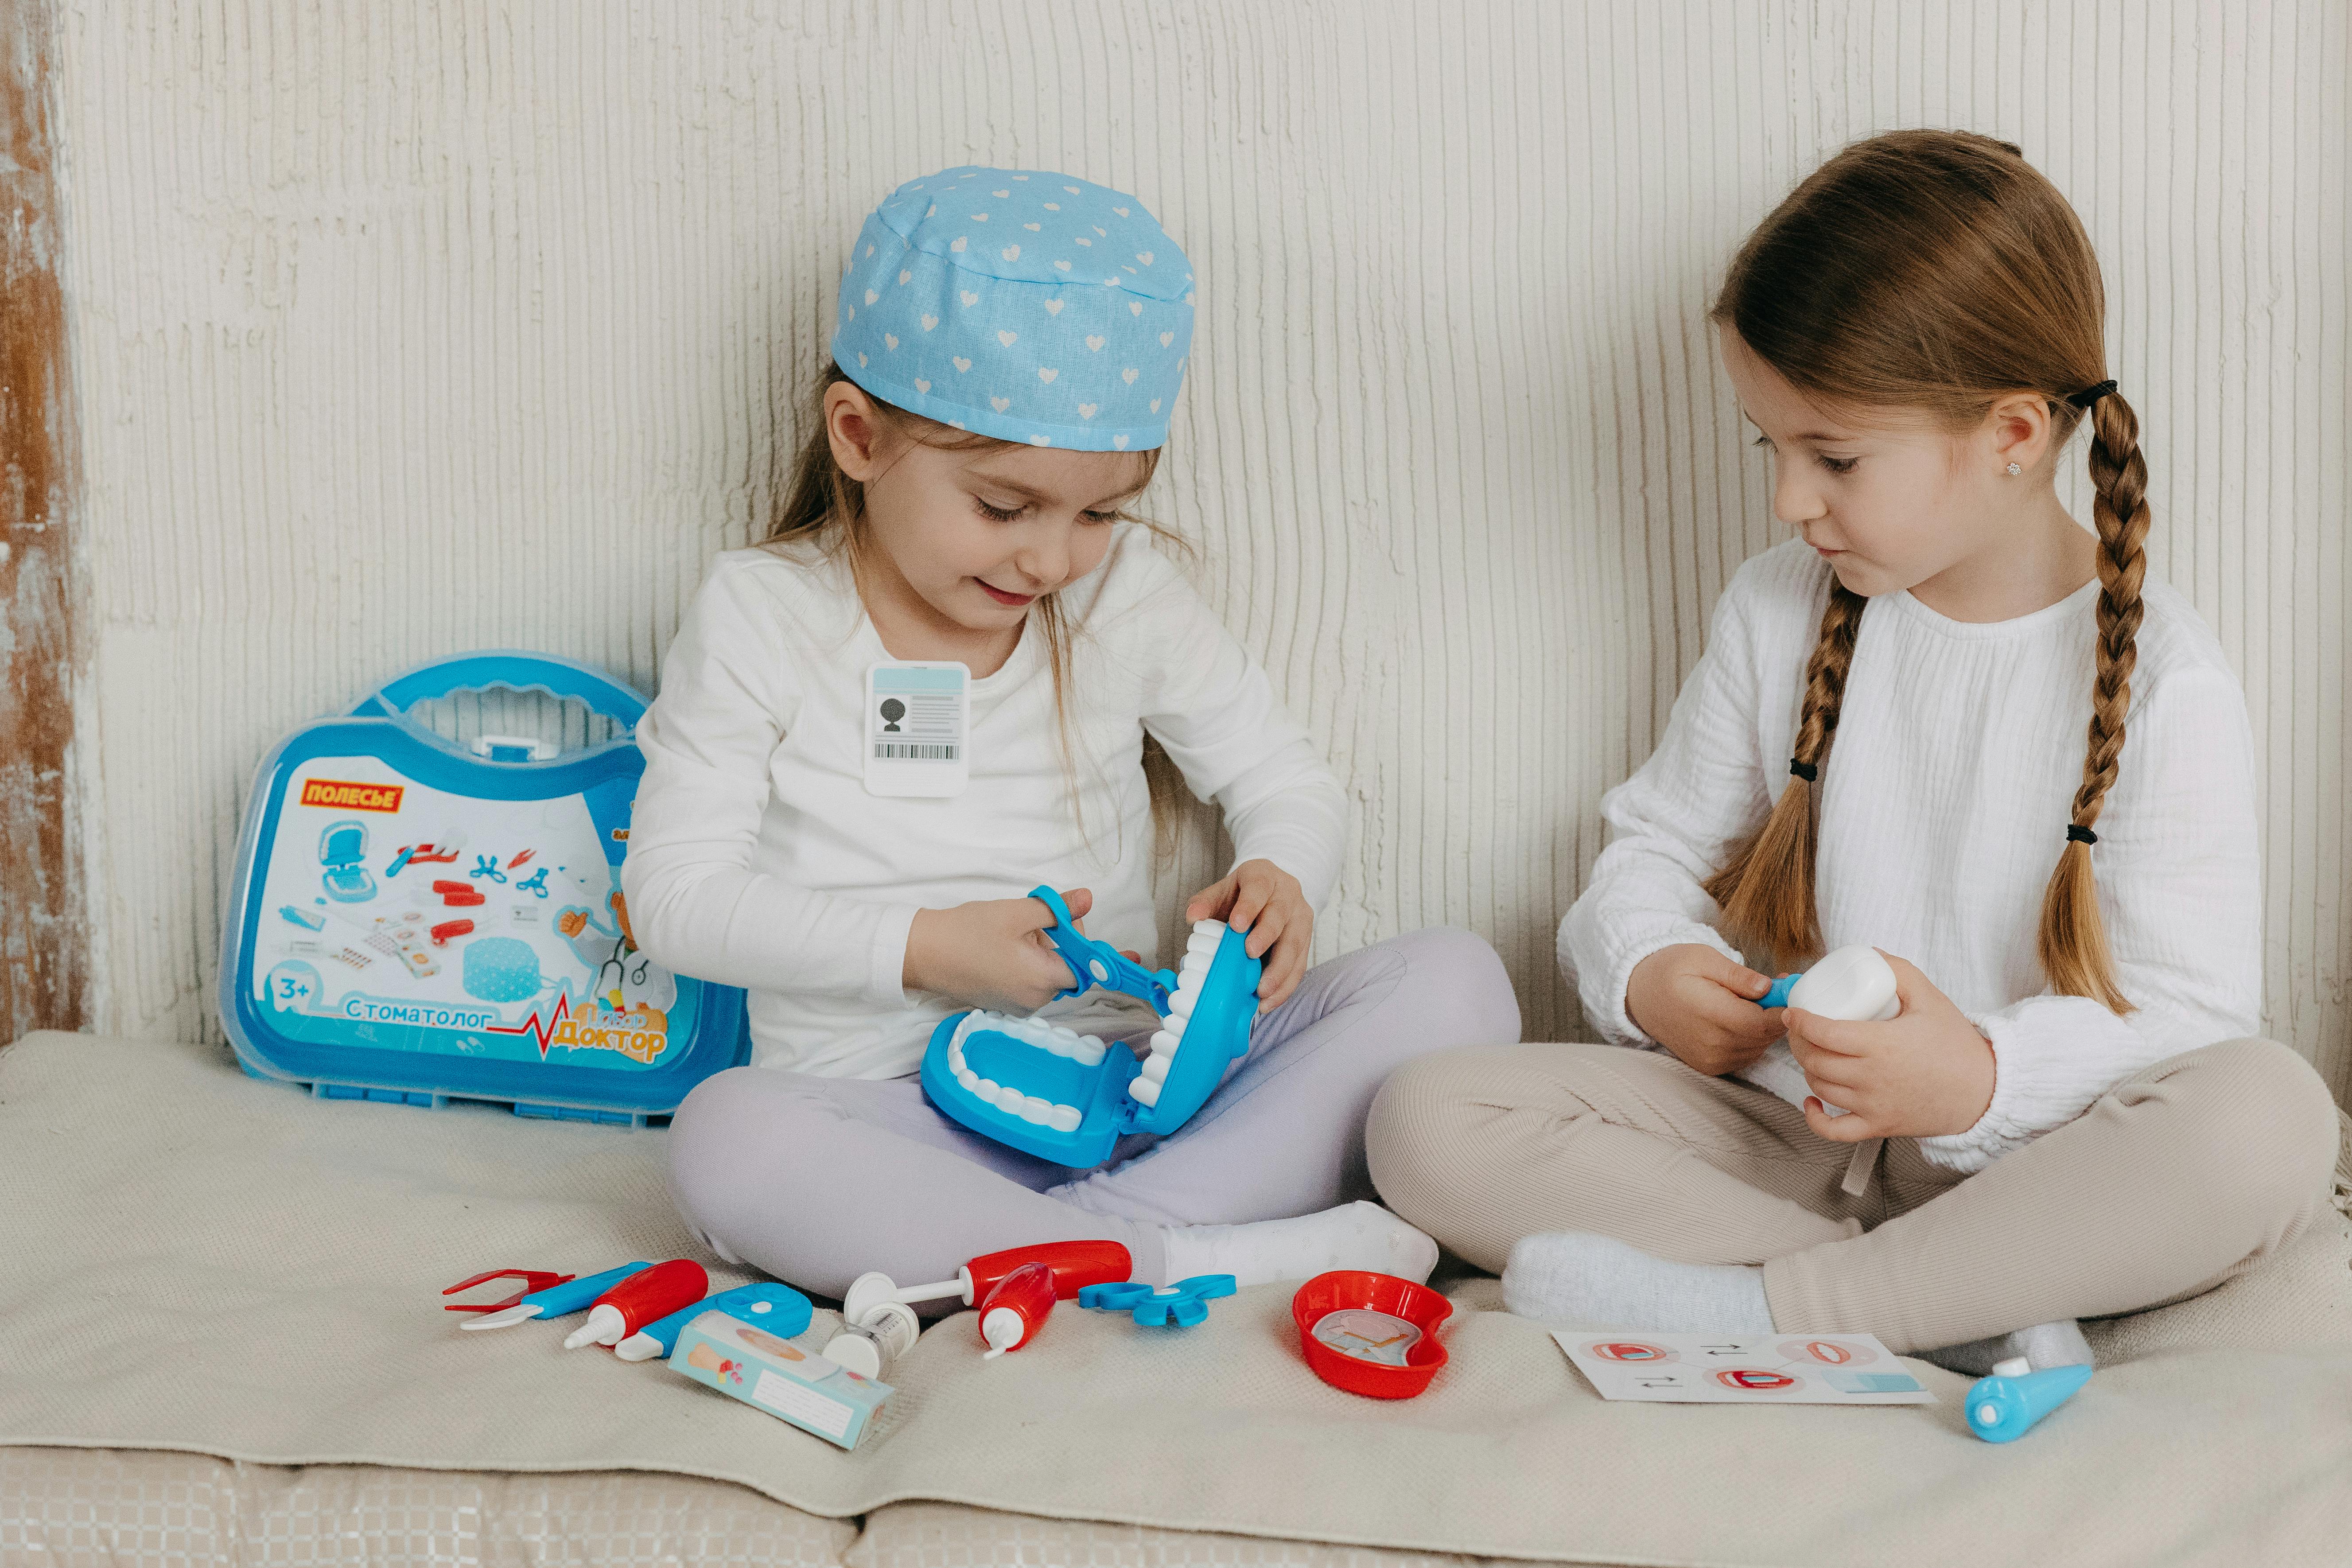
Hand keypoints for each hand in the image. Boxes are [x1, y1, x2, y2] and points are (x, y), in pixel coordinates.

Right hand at [904, 888, 1095, 1014]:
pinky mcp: (1004, 1004)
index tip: (1065, 920)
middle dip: (1058, 943)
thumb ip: (1058, 908)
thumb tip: (1089, 898)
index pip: (1085, 967)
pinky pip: (1029, 983)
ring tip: (1014, 933)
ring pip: (1047, 975)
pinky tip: (1004, 947)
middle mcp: (1035, 1001)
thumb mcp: (1018, 912)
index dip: (1081, 941)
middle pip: (1067, 971)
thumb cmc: (968, 932)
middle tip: (1032, 920)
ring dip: (1041, 952)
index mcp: (1042, 981)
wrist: (923, 953)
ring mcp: (1018, 1006)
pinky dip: (1026, 964)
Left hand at [1185, 859, 1311, 1012]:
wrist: (1270, 893)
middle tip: (1250, 954)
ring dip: (1280, 970)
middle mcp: (1288, 894)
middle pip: (1280, 916)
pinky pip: (1300, 965)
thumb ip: (1205, 903)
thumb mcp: (1222, 892)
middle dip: (1266, 936)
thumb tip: (1192, 917)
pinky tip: (1269, 1001)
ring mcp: (1301, 917)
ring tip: (1262, 991)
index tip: (1236, 925)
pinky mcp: (1306, 940)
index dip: (1249, 906)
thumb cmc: (1242, 895)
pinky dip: (1285, 986)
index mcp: (1264, 877)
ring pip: (1295, 944)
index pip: (1259, 888)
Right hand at [1625, 944, 1782, 1075]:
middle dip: (1775, 1012)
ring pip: (1758, 1046)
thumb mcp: (1702, 958)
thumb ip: (1737, 974)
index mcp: (1710, 1014)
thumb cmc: (1669, 970)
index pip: (1764, 1023)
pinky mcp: (1710, 1066)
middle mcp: (1712, 1044)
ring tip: (1751, 1000)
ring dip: (1763, 1026)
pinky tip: (1738, 1017)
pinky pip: (1745, 1055)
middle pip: (1765, 1036)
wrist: (1638, 995)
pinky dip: (1750, 1038)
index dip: (1783, 1008)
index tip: (1789, 989)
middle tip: (1774, 988)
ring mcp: (1711, 1059)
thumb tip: (1768, 987)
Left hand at [1786, 953, 1994, 1140]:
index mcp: (1881, 1044)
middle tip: (1801, 1031)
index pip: (1824, 1032)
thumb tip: (1870, 954)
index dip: (1800, 1021)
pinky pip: (1834, 1130)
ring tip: (1814, 1054)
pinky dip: (1815, 1118)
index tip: (1793, 1012)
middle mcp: (1872, 1078)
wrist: (1985, 1091)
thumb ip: (1899, 971)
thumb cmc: (1956, 1044)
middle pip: (1815, 1060)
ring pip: (1820, 1088)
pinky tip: (1811, 1102)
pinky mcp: (1879, 1127)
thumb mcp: (1931, 998)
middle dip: (1799, 1043)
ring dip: (1808, 1070)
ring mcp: (1873, 1106)